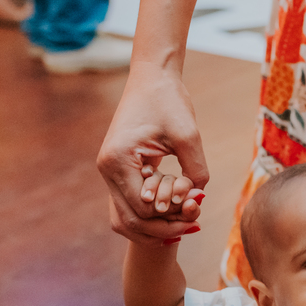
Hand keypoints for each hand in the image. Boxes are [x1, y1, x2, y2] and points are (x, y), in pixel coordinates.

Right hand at [97, 63, 210, 245]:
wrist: (152, 78)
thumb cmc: (169, 101)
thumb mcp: (188, 136)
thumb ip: (195, 170)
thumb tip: (198, 200)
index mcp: (118, 160)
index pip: (144, 209)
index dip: (172, 214)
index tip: (198, 205)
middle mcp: (107, 169)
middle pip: (132, 221)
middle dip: (164, 227)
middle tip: (194, 223)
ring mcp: (109, 171)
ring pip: (126, 218)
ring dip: (155, 225)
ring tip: (185, 221)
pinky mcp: (118, 170)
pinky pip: (129, 204)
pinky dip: (150, 214)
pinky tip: (174, 212)